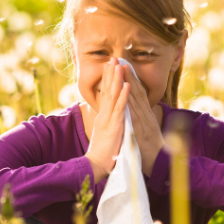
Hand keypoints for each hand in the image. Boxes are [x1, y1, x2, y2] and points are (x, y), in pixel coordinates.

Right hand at [85, 57, 130, 182]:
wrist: (96, 166)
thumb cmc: (103, 153)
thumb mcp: (104, 134)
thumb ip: (106, 123)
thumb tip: (107, 117)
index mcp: (103, 116)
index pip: (105, 94)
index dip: (108, 80)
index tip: (110, 66)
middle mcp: (104, 115)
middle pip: (107, 90)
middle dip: (110, 74)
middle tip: (112, 58)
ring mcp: (109, 119)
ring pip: (113, 95)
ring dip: (116, 79)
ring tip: (119, 65)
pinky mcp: (114, 126)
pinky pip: (120, 108)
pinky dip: (124, 96)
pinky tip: (127, 85)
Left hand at [124, 64, 165, 177]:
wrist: (160, 164)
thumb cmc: (151, 149)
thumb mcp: (146, 131)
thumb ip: (141, 120)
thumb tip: (137, 112)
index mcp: (146, 115)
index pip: (138, 93)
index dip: (131, 79)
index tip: (123, 65)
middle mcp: (146, 115)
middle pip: (137, 91)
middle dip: (128, 75)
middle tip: (121, 59)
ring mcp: (144, 121)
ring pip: (136, 99)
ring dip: (129, 83)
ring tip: (122, 69)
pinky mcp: (141, 131)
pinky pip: (135, 115)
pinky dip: (130, 103)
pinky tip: (126, 93)